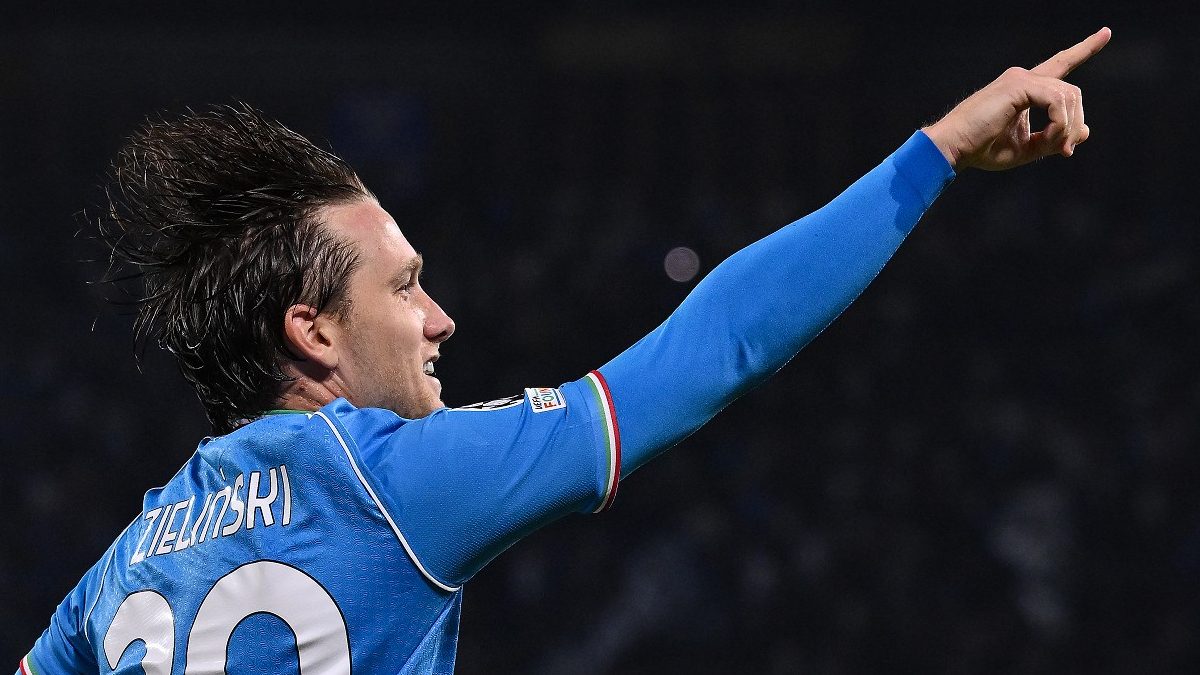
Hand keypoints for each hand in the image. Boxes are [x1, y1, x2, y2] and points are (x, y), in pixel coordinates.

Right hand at [922, 27, 1110, 170]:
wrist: (954, 148)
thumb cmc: (982, 150)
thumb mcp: (1026, 148)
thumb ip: (1054, 139)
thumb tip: (1085, 131)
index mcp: (1024, 89)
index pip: (1060, 64)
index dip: (1084, 49)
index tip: (1106, 33)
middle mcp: (1023, 78)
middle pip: (1071, 92)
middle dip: (1075, 122)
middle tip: (1064, 150)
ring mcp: (1020, 79)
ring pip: (1067, 97)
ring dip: (1067, 127)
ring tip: (1054, 148)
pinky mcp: (1018, 86)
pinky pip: (1056, 102)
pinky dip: (1059, 124)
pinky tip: (1048, 139)